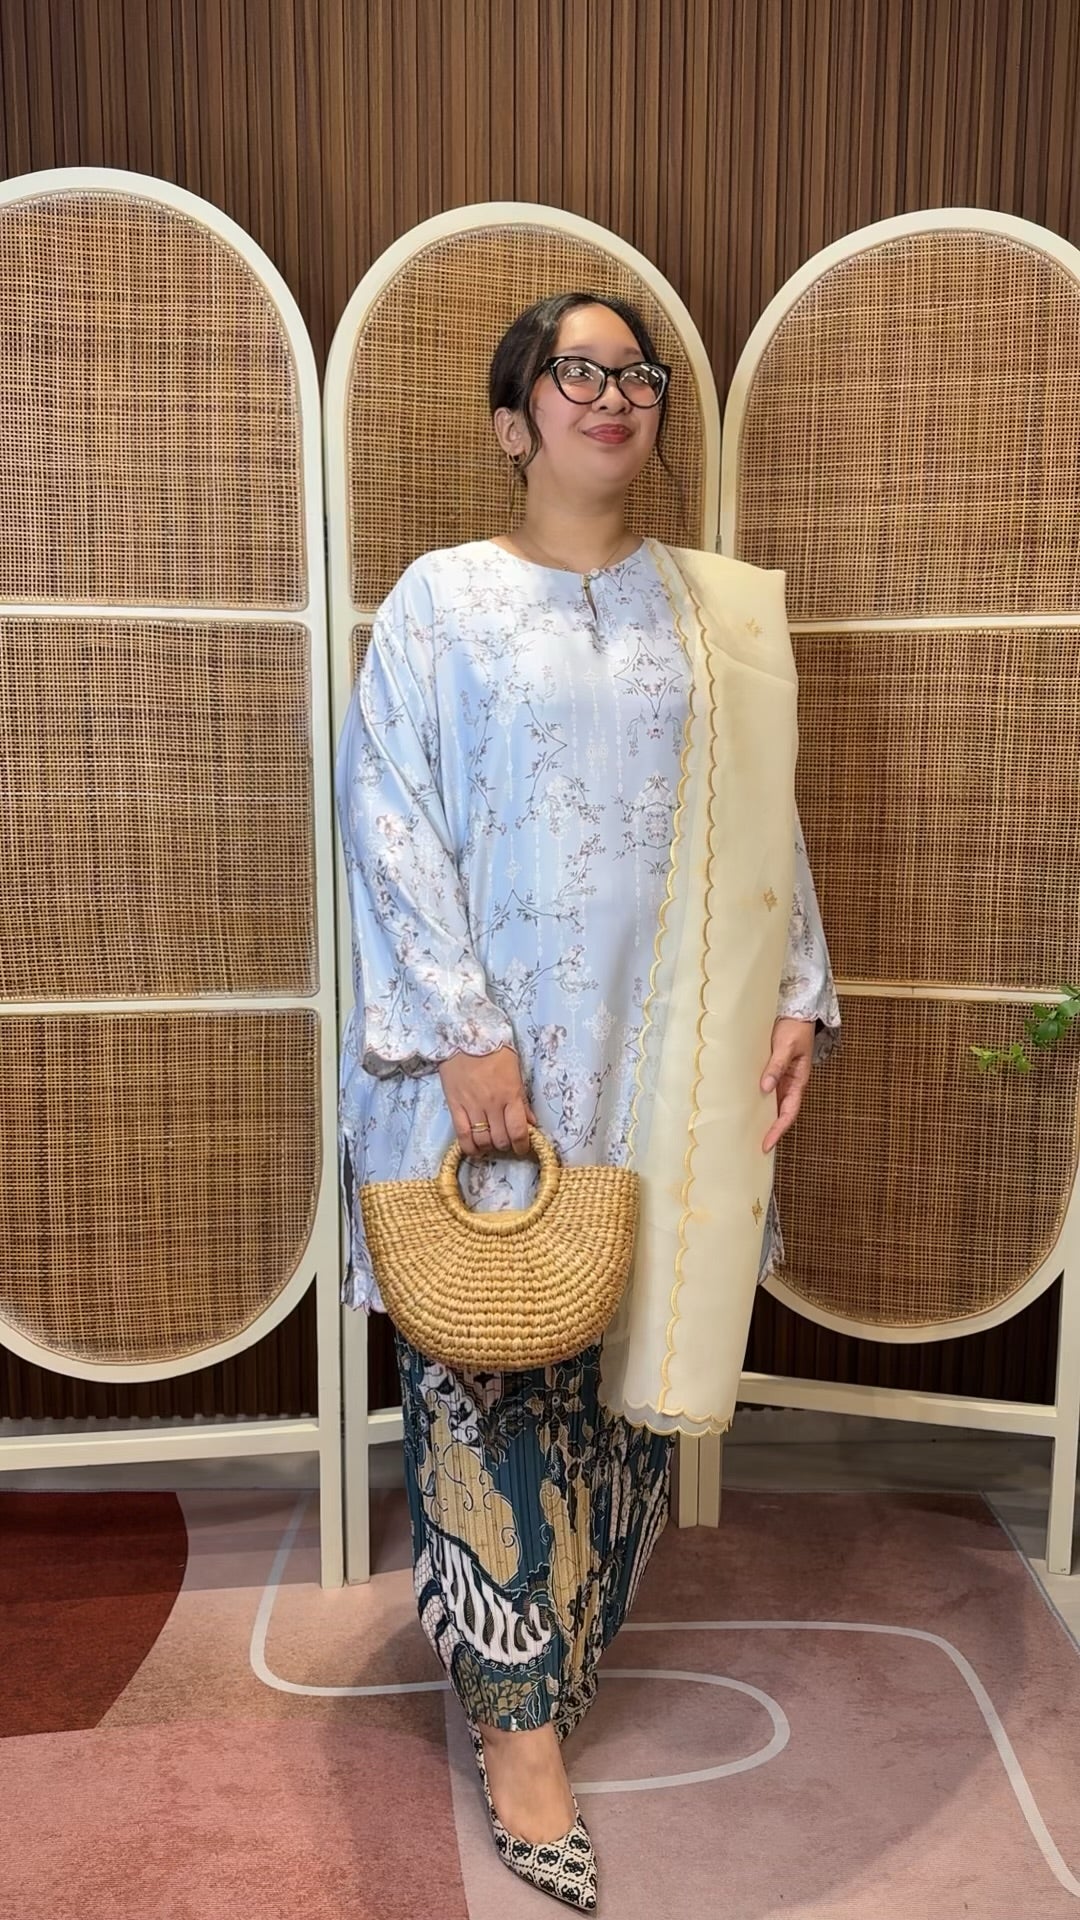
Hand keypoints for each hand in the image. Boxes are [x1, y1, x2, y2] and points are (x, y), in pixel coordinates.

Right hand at [438, 1046, 536, 1158]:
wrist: (465, 1035)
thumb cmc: (494, 1050)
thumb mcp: (515, 1072)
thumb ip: (522, 1100)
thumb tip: (531, 1122)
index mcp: (510, 1094)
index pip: (518, 1131)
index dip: (522, 1145)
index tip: (523, 1148)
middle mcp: (492, 1104)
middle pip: (500, 1139)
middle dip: (506, 1146)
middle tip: (506, 1142)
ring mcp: (472, 1106)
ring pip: (482, 1140)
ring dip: (489, 1147)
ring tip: (491, 1144)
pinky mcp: (455, 1106)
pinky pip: (462, 1135)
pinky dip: (469, 1147)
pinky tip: (475, 1148)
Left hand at [760, 1017, 814, 1152]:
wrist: (796, 1012)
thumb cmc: (795, 1028)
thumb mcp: (786, 1046)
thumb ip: (776, 1066)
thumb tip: (766, 1088)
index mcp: (798, 1081)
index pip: (789, 1112)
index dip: (778, 1130)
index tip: (767, 1144)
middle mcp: (790, 1084)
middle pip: (781, 1113)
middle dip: (770, 1130)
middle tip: (754, 1146)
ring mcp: (781, 1078)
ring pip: (772, 1103)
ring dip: (762, 1117)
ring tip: (747, 1132)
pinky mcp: (772, 1071)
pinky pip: (766, 1090)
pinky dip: (756, 1100)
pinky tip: (744, 1106)